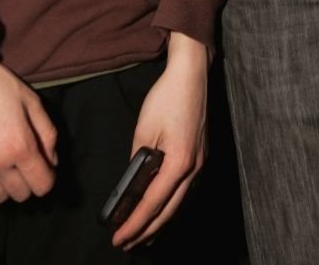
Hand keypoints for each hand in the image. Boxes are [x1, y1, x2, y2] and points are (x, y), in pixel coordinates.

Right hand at [0, 52, 57, 202]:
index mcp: (21, 147)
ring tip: (4, 164)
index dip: (48, 178)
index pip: (42, 185)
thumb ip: (47, 134)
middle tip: (23, 162)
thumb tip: (51, 162)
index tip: (44, 168)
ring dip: (6, 185)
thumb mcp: (32, 103)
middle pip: (22, 195)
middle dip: (28, 181)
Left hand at [112, 33, 209, 249]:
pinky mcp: (200, 154)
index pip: (152, 204)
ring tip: (142, 236)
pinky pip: (184, 190)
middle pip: (169, 210)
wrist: (191, 74)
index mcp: (179, 163)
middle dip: (146, 231)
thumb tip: (132, 184)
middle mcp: (194, 167)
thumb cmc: (166, 97)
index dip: (134, 224)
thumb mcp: (144, 130)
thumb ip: (138, 161)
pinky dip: (170, 205)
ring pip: (179, 203)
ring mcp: (200, 162)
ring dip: (159, 221)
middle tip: (126, 244)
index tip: (117, 238)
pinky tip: (160, 208)